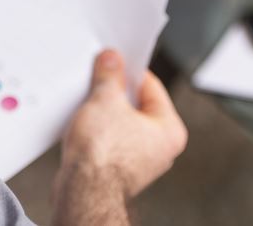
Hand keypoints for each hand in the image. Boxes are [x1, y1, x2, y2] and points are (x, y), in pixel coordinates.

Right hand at [52, 50, 187, 224]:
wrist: (82, 191)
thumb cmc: (103, 156)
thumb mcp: (105, 99)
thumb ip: (110, 75)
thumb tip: (112, 61)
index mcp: (170, 130)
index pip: (152, 86)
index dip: (129, 70)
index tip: (114, 61)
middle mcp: (160, 148)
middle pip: (136, 105)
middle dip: (114, 93)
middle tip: (99, 82)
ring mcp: (139, 161)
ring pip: (121, 122)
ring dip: (104, 112)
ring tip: (89, 106)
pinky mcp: (118, 170)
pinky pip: (109, 139)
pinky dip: (97, 130)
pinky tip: (83, 126)